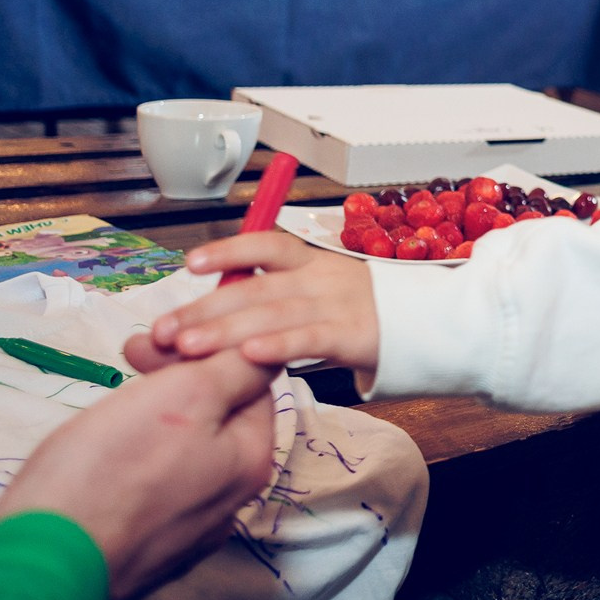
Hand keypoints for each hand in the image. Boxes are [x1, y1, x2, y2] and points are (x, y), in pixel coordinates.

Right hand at [0, 346, 278, 599]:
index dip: (205, 347)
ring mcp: (186, 529)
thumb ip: (236, 369)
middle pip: (216, 414)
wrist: (42, 563)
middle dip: (176, 375)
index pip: (250, 382)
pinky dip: (135, 453)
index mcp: (249, 463)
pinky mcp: (144, 544)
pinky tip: (105, 445)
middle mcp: (229, 500)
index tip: (159, 336)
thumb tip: (265, 354)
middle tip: (131, 352)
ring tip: (112, 395)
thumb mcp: (186, 396)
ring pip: (183, 447)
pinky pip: (154, 483)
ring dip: (154, 409)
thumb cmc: (112, 471)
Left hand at [147, 231, 380, 371]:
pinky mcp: (358, 335)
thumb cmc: (371, 318)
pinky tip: (248, 355)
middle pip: (255, 287)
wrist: (438, 326)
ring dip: (226, 330)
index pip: (267, 244)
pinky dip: (279, 346)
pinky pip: (311, 339)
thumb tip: (218, 318)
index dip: (228, 250)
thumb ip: (281, 303)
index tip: (188, 264)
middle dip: (204, 308)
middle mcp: (323, 278)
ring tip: (187, 347)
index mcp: (315, 263)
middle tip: (162, 330)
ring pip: (274, 313)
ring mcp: (340, 305)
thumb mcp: (326, 298)